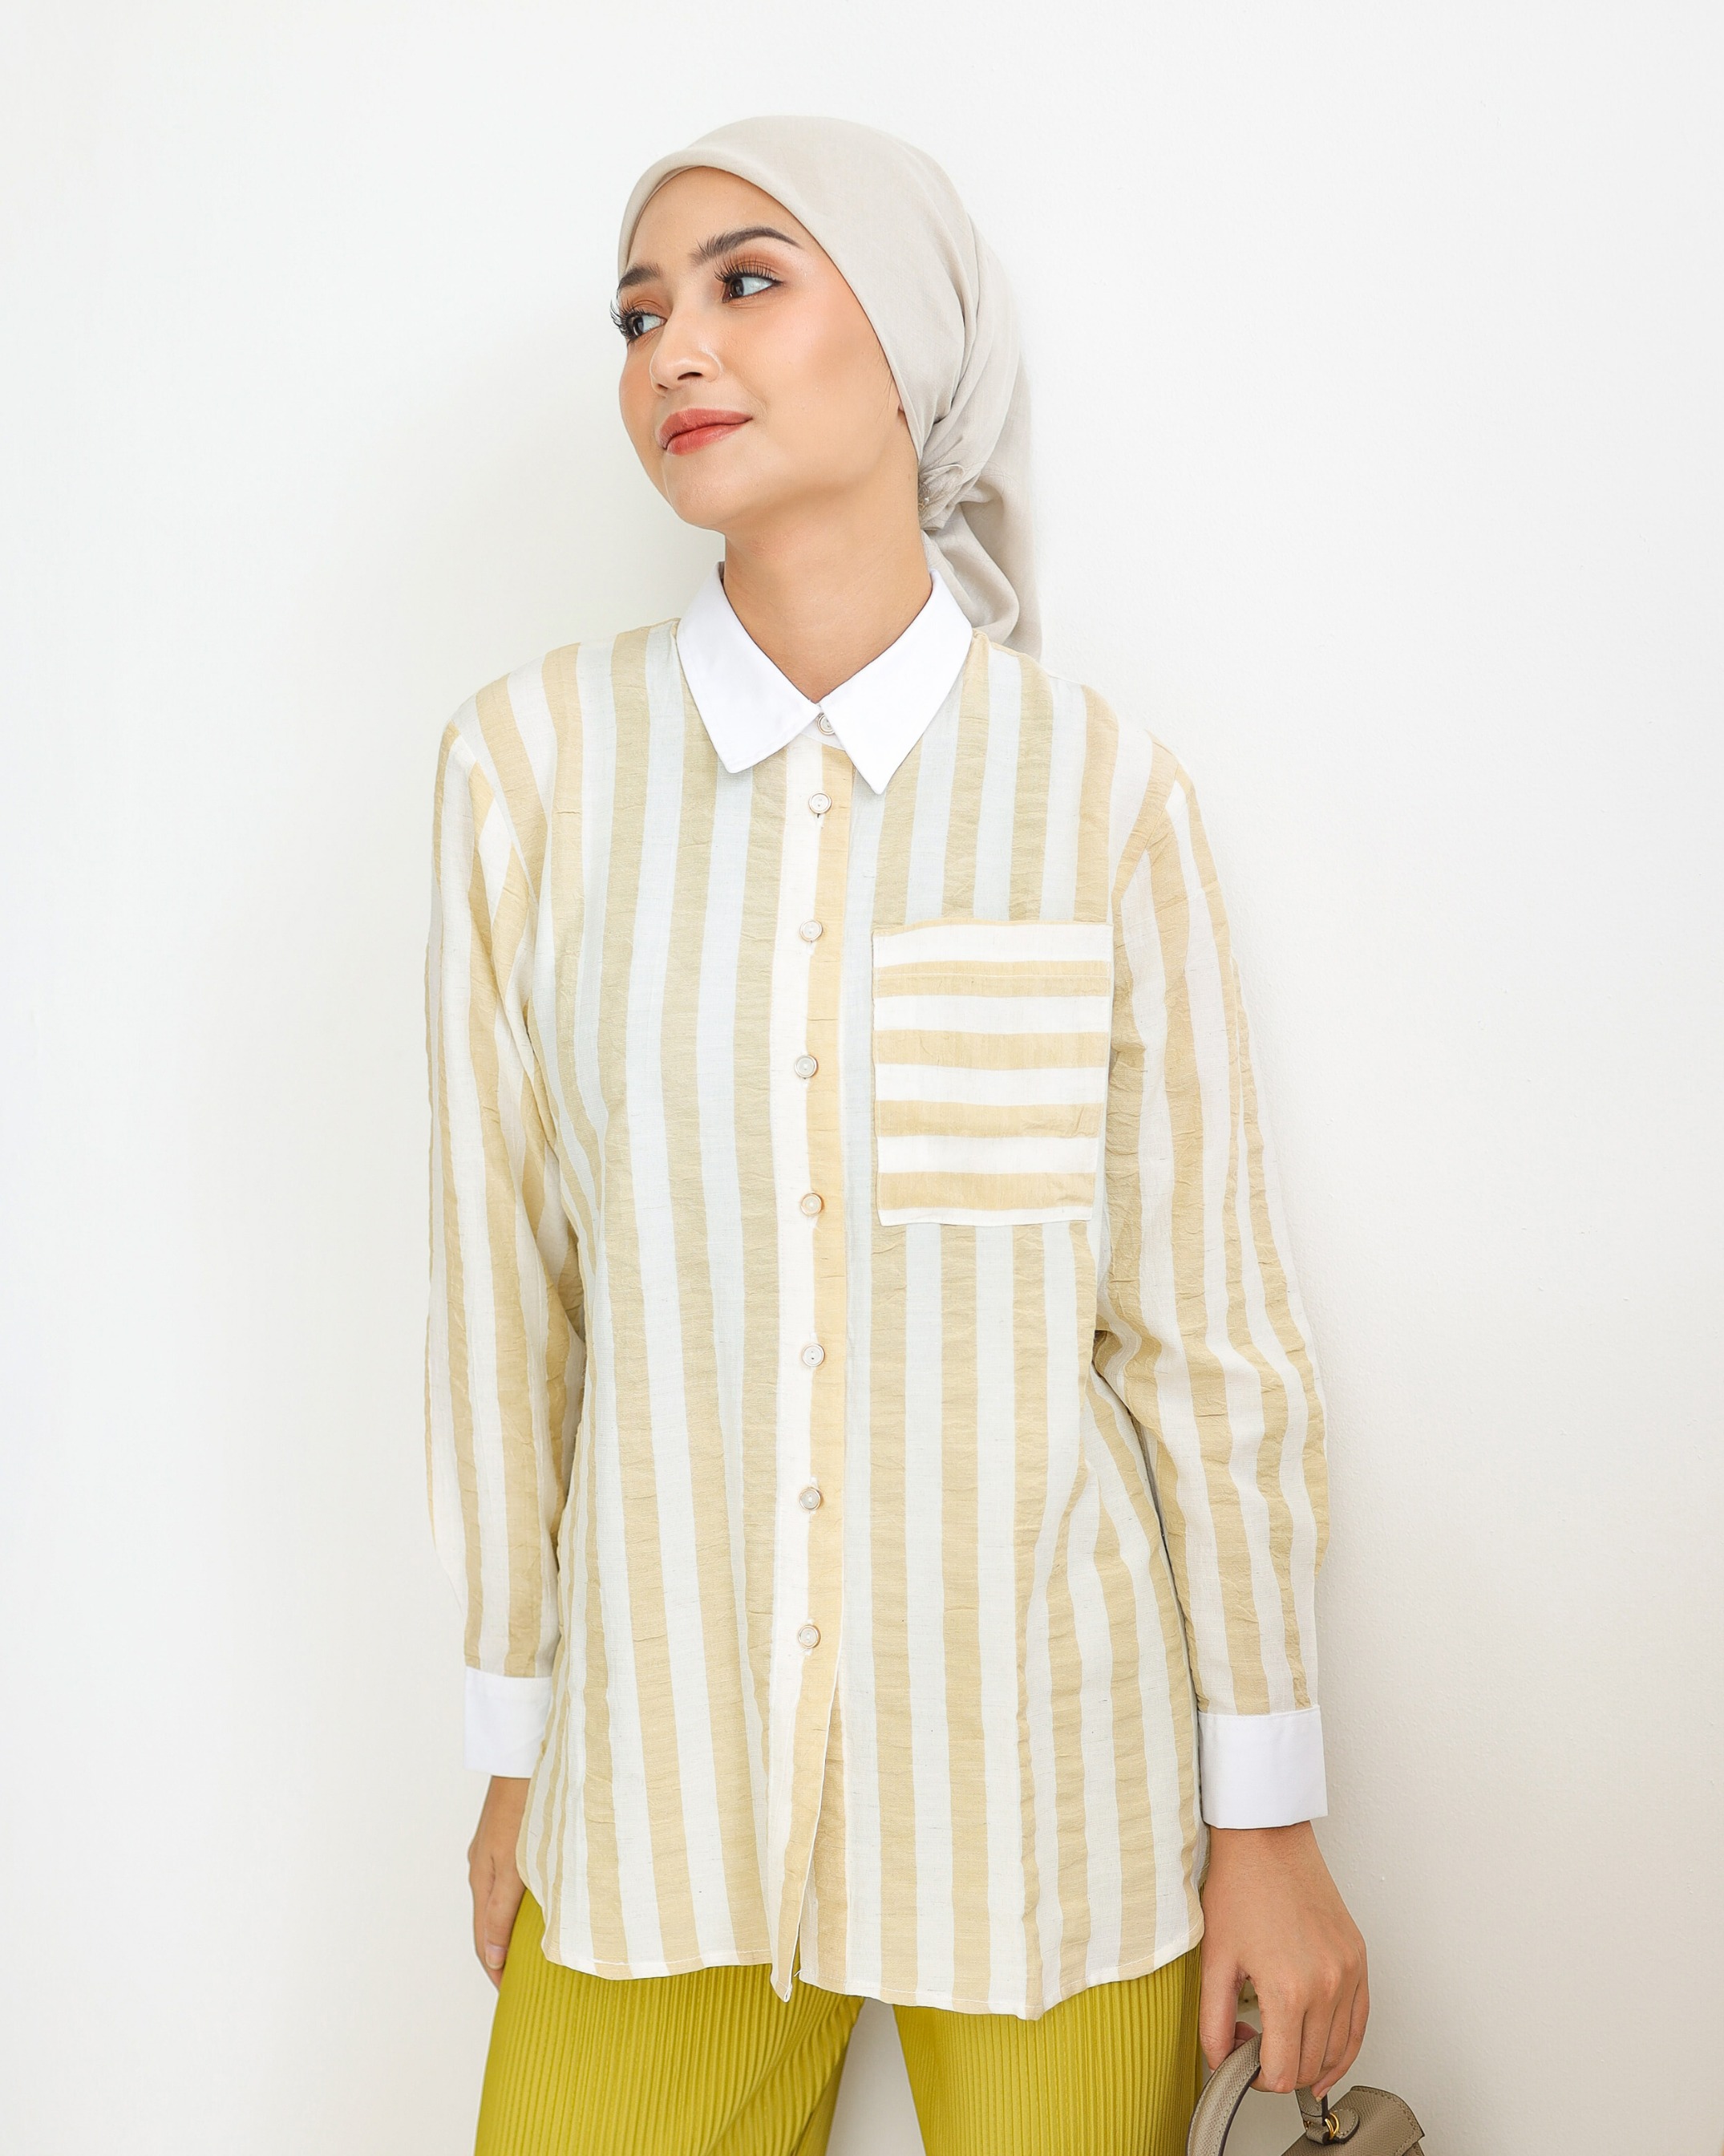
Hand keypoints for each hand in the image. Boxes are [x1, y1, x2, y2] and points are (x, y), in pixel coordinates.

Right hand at [468, 1775, 529, 1988]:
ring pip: (498, 1904)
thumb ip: (504, 1911)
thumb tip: (493, 1957)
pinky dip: (516, 1906)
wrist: (525, 1755)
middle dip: (501, 1957)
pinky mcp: (506, 1839)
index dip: (496, 1971)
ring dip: (509, 1932)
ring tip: (531, 1953)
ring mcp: (493, 1853)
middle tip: (523, 1982)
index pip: (484, 1940)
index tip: (511, 1997)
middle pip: (489, 1926)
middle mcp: (483, 1869)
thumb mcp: (515, 1864)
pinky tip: (535, 1908)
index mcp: (483, 1880)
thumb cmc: (526, 1805)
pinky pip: (506, 1884)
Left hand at [1198, 1822, 1368, 2100]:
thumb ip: (1214, 2021)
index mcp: (1289, 1989)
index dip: (1255, 2078)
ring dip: (1309, 2061)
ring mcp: (1349, 1972)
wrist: (1266, 1838)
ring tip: (1282, 2046)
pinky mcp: (1359, 1959)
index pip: (1280, 2073)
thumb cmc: (1241, 1886)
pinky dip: (1343, 2045)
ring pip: (1338, 2051)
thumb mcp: (1214, 1959)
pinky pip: (1360, 2022)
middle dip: (1278, 2068)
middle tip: (1253, 2043)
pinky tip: (1324, 2053)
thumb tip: (1220, 2061)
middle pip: (1309, 2067)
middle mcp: (1327, 1985)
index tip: (1240, 2060)